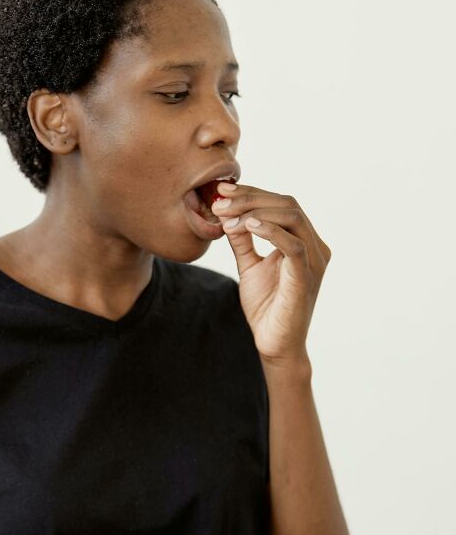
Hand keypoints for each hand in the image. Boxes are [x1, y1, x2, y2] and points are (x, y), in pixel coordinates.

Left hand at [211, 183, 330, 362]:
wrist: (274, 344)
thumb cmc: (265, 306)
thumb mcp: (249, 265)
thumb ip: (242, 240)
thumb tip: (226, 213)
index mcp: (304, 241)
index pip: (282, 203)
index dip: (252, 192)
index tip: (222, 190)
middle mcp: (315, 246)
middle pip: (288, 204)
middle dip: (250, 198)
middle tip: (219, 201)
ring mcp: (314, 261)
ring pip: (292, 218)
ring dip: (255, 211)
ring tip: (226, 215)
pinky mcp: (306, 277)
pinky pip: (293, 245)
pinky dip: (270, 230)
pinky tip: (247, 226)